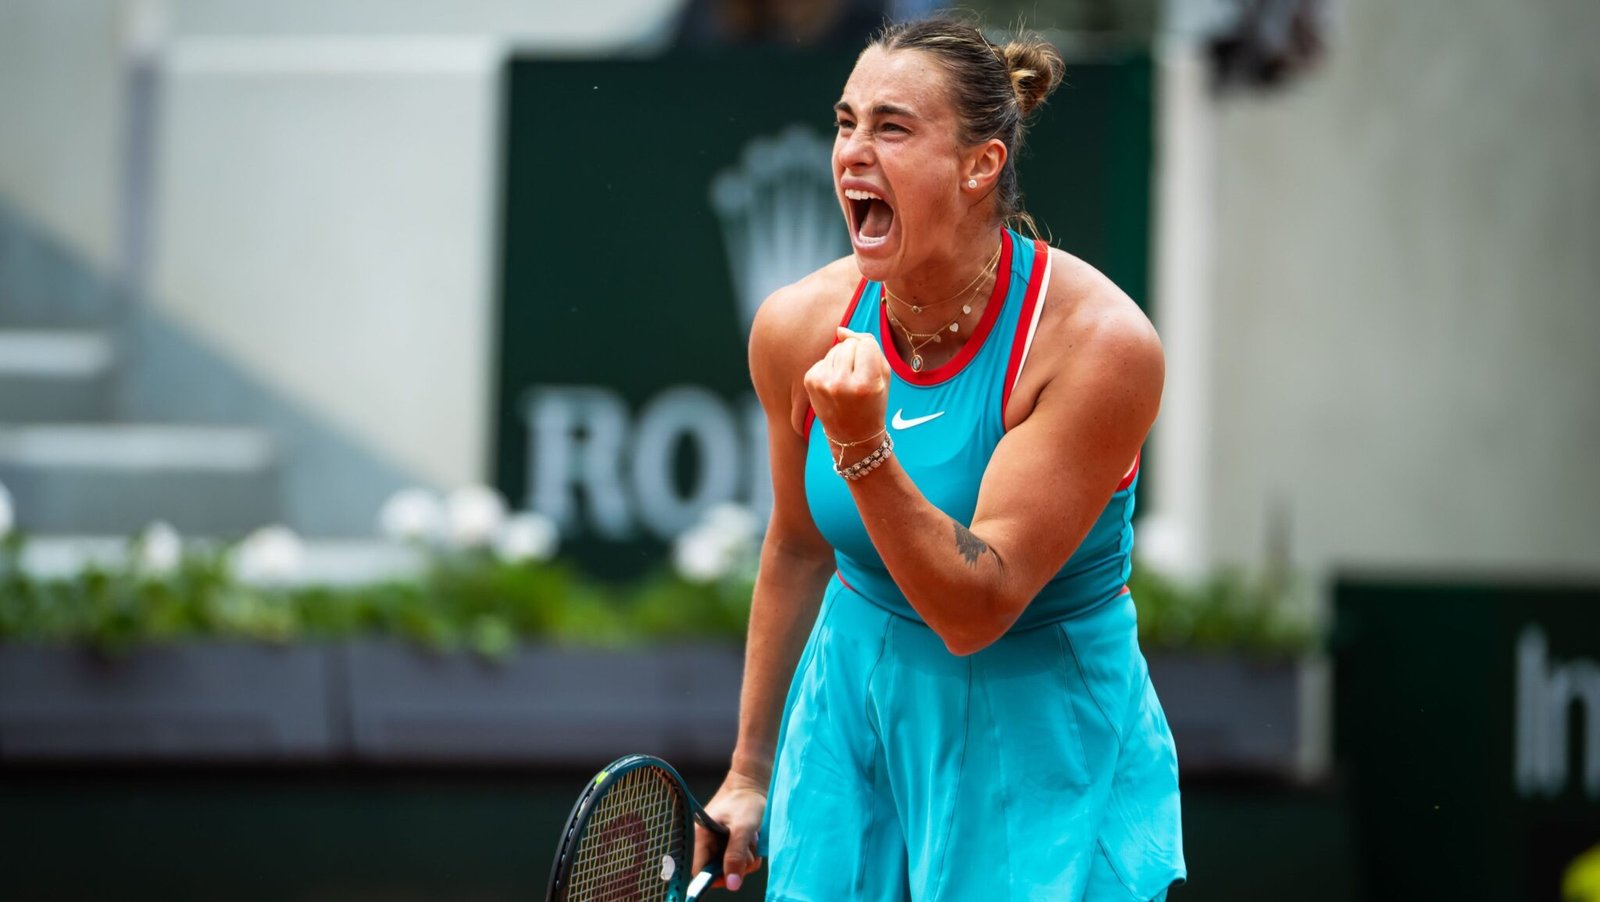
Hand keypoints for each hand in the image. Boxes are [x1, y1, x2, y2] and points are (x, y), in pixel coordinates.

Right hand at [694, 770, 766, 890]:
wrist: (755, 782)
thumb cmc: (746, 800)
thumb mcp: (743, 829)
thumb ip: (735, 855)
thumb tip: (732, 884)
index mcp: (700, 836)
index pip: (699, 870)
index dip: (714, 877)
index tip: (733, 875)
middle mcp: (706, 841)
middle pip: (717, 870)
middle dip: (736, 866)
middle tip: (749, 852)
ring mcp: (718, 841)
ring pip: (730, 865)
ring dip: (745, 859)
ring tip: (752, 840)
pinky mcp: (729, 841)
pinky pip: (738, 858)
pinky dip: (749, 853)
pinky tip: (753, 840)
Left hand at [803, 327, 890, 454]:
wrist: (853, 436)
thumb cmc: (873, 403)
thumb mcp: (883, 376)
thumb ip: (869, 346)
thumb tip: (840, 330)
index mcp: (865, 384)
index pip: (866, 343)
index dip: (871, 352)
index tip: (871, 369)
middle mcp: (841, 383)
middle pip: (849, 344)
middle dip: (856, 355)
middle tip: (859, 378)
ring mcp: (823, 383)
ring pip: (835, 349)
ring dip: (842, 360)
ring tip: (847, 382)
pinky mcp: (810, 381)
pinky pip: (824, 359)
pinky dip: (831, 367)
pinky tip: (835, 385)